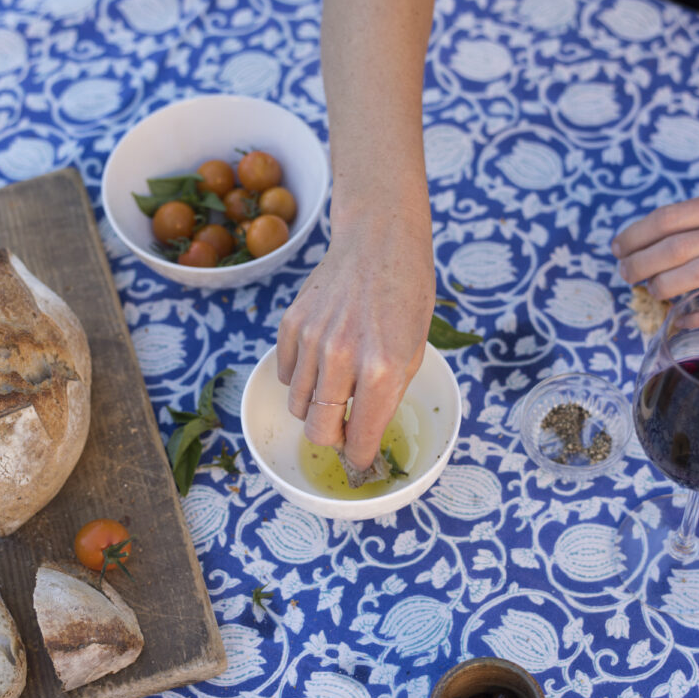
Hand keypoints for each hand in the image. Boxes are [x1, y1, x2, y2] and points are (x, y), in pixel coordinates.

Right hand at [276, 198, 434, 469]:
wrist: (380, 241)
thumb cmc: (406, 295)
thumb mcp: (414, 351)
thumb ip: (386, 395)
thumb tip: (363, 432)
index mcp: (383, 371)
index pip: (359, 440)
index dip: (359, 455)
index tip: (360, 456)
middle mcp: (343, 359)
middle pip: (318, 430)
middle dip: (332, 437)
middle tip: (344, 427)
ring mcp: (312, 341)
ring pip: (296, 406)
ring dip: (314, 407)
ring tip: (334, 388)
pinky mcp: (291, 325)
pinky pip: (285, 374)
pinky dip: (299, 378)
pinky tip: (321, 360)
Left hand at [612, 189, 698, 317]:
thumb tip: (649, 238)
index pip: (669, 218)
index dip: (636, 235)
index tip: (619, 248)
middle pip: (675, 249)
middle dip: (639, 264)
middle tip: (625, 274)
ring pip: (693, 277)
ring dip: (661, 287)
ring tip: (652, 290)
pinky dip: (694, 316)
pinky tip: (679, 318)